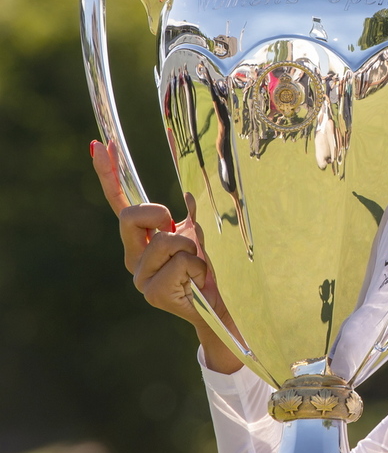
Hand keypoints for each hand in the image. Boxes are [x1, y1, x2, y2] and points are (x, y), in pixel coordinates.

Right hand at [91, 140, 242, 372]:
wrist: (222, 309)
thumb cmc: (210, 271)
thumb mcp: (201, 235)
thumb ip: (190, 214)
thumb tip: (190, 191)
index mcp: (141, 240)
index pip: (120, 202)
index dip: (109, 173)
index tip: (100, 143)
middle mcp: (134, 257)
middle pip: (133, 215)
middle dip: (160, 215)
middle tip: (180, 231)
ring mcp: (140, 277)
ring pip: (167, 239)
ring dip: (194, 248)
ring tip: (200, 267)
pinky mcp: (152, 292)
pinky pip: (181, 261)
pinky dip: (199, 267)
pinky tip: (199, 283)